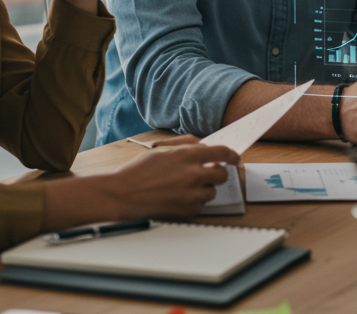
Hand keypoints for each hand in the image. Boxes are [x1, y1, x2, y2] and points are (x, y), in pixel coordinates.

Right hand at [105, 143, 240, 220]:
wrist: (122, 195)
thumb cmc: (138, 171)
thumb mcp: (161, 150)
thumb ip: (186, 144)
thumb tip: (206, 146)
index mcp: (187, 155)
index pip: (222, 153)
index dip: (232, 155)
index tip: (235, 158)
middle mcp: (193, 174)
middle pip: (221, 174)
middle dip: (217, 173)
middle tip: (207, 173)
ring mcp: (191, 194)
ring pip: (211, 191)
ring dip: (203, 189)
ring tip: (183, 187)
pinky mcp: (187, 211)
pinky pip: (199, 206)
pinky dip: (191, 202)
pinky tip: (175, 198)